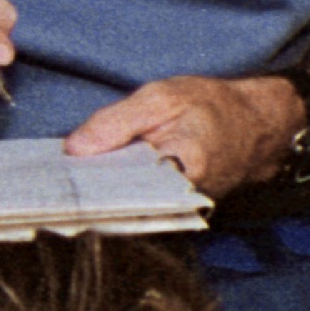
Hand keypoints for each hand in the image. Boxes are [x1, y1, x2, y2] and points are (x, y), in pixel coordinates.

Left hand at [66, 72, 300, 196]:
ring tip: (71, 180)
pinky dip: (116, 194)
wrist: (253, 126)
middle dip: (88, 191)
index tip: (58, 177)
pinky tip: (95, 182)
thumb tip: (74, 148)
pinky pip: (137, 207)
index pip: (123, 186)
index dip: (88, 182)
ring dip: (100, 194)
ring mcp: (178, 210)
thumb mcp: (162, 97)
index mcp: (183, 166)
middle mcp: (182, 198)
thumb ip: (116, 122)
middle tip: (56, 180)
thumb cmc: (212, 106)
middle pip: (122, 202)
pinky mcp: (173, 212)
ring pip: (127, 207)